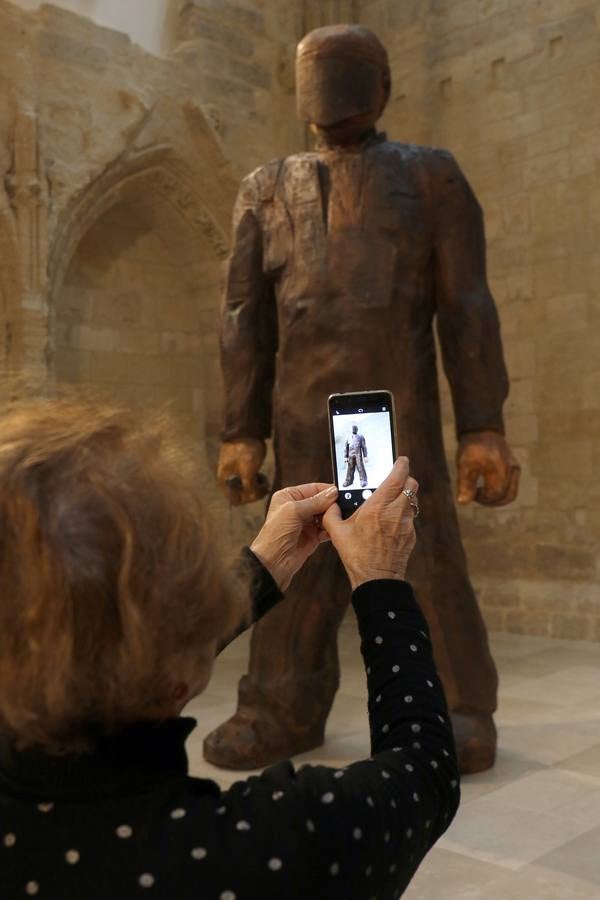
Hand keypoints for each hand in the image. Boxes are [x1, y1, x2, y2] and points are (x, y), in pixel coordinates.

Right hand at [217, 439, 268, 505]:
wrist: (246, 428)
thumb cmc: (245, 450)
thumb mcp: (248, 471)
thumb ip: (250, 488)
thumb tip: (253, 497)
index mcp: (224, 481)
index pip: (235, 500)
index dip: (248, 499)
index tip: (257, 491)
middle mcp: (227, 478)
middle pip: (241, 495)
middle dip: (254, 493)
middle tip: (264, 486)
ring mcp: (234, 472)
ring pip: (246, 488)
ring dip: (256, 488)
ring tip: (264, 481)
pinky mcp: (242, 466)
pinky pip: (248, 480)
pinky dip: (256, 481)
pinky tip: (262, 477)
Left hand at [250, 483, 338, 590]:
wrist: (273, 562)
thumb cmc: (274, 535)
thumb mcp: (294, 511)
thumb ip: (315, 501)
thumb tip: (332, 492)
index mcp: (289, 497)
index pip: (313, 488)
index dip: (327, 490)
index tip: (340, 492)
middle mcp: (297, 508)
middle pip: (321, 501)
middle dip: (331, 505)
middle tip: (341, 507)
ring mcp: (305, 523)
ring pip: (326, 515)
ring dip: (332, 517)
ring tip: (337, 519)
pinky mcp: (312, 536)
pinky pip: (327, 529)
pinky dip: (332, 528)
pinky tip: (335, 528)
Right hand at [323, 457, 417, 589]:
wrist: (376, 579)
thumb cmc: (357, 555)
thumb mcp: (338, 533)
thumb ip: (332, 514)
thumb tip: (331, 504)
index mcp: (378, 506)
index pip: (397, 477)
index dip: (401, 465)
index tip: (401, 459)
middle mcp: (396, 512)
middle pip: (412, 484)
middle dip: (406, 479)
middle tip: (396, 480)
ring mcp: (407, 524)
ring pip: (413, 501)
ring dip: (405, 497)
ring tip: (391, 503)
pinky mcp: (411, 535)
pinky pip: (410, 519)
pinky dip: (403, 516)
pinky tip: (391, 524)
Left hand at [456, 430, 519, 506]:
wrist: (482, 429)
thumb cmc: (472, 447)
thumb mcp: (464, 465)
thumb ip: (465, 484)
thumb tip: (463, 503)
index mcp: (500, 469)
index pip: (495, 495)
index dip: (482, 500)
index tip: (470, 494)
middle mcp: (511, 470)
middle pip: (507, 497)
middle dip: (491, 502)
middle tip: (476, 498)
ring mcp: (515, 468)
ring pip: (511, 493)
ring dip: (497, 498)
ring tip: (481, 494)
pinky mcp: (514, 467)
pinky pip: (511, 486)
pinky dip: (501, 491)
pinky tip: (487, 487)